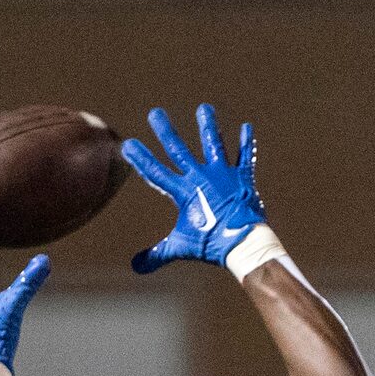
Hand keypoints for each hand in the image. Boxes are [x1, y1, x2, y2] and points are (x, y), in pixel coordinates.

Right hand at [123, 103, 268, 274]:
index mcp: (184, 191)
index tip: (128, 145)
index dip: (141, 159)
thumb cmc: (211, 245)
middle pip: (179, 149)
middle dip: (166, 131)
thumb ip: (158, 254)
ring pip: (213, 144)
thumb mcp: (181, 247)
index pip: (156, 172)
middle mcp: (201, 177)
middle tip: (155, 113)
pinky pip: (244, 157)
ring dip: (208, 126)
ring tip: (205, 108)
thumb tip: (136, 267)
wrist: (243, 242)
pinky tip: (246, 127)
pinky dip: (245, 143)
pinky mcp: (242, 177)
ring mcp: (222, 174)